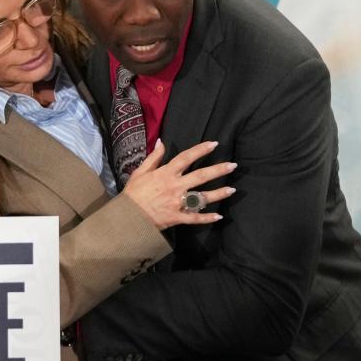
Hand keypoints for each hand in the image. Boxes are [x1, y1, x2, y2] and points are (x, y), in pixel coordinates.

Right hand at [122, 140, 236, 229]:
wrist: (127, 216)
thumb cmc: (133, 194)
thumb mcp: (140, 172)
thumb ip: (153, 158)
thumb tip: (161, 142)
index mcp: (165, 173)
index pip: (186, 158)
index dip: (201, 150)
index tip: (214, 144)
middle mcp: (174, 186)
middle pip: (200, 176)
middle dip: (218, 170)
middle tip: (233, 165)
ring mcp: (177, 202)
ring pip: (202, 197)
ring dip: (218, 193)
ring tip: (232, 190)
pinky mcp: (176, 217)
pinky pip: (194, 217)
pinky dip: (207, 218)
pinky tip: (218, 216)